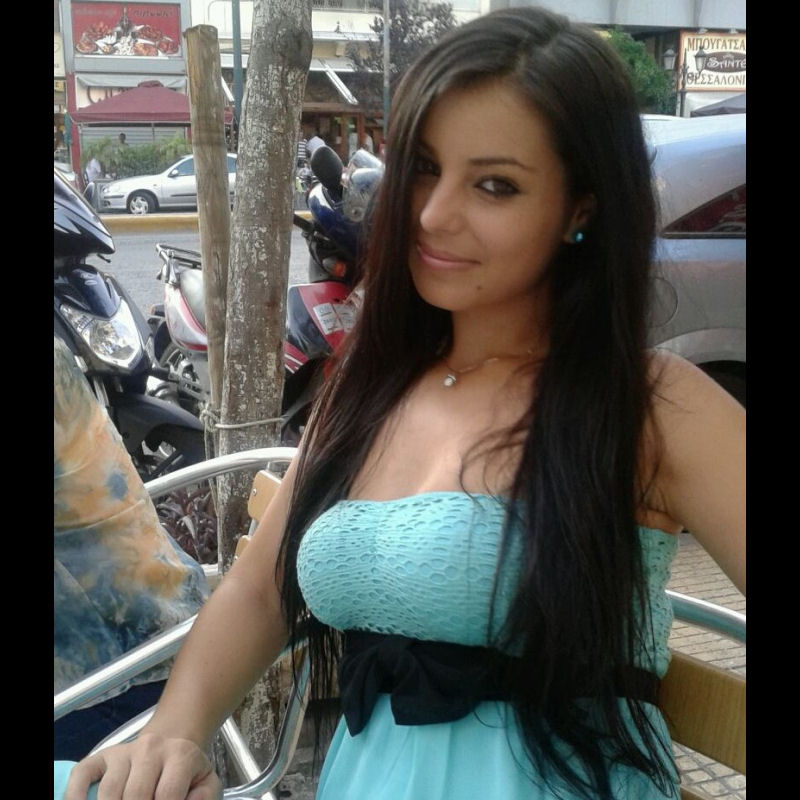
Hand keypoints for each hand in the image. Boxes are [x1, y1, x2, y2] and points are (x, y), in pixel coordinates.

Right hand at [64, 733, 221, 799]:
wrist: (171, 742)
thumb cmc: (187, 772)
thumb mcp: (206, 782)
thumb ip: (204, 797)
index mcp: (181, 755)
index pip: (167, 795)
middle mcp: (150, 748)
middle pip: (135, 795)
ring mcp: (123, 752)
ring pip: (109, 792)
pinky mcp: (101, 757)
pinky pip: (82, 774)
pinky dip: (75, 796)